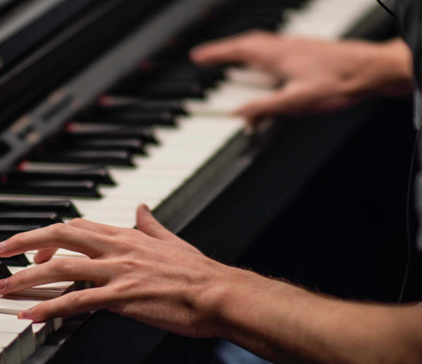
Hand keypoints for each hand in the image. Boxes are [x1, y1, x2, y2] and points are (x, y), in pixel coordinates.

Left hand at [0, 205, 240, 337]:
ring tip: (5, 289)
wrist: (217, 293)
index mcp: (126, 235)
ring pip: (61, 269)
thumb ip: (150, 224)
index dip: (50, 234)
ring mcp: (117, 272)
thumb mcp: (170, 239)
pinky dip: (50, 308)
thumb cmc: (197, 271)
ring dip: (27, 278)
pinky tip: (32, 315)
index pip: (77, 226)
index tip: (36, 247)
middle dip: (25, 242)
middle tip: (0, 252)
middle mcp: (116, 248)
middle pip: (60, 237)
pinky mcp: (121, 298)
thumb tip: (141, 207)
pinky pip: (77, 302)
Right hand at [190, 31, 412, 124]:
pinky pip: (272, 47)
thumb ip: (265, 108)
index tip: (197, 56)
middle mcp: (284, 47)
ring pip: (260, 43)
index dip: (215, 53)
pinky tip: (263, 64)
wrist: (371, 70)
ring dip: (240, 49)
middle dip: (223, 50)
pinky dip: (258, 53)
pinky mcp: (306, 51)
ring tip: (228, 59)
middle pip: (245, 44)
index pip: (237, 50)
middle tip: (207, 58)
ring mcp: (295, 47)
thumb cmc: (338, 83)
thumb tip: (239, 114)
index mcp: (276, 56)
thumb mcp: (297, 102)